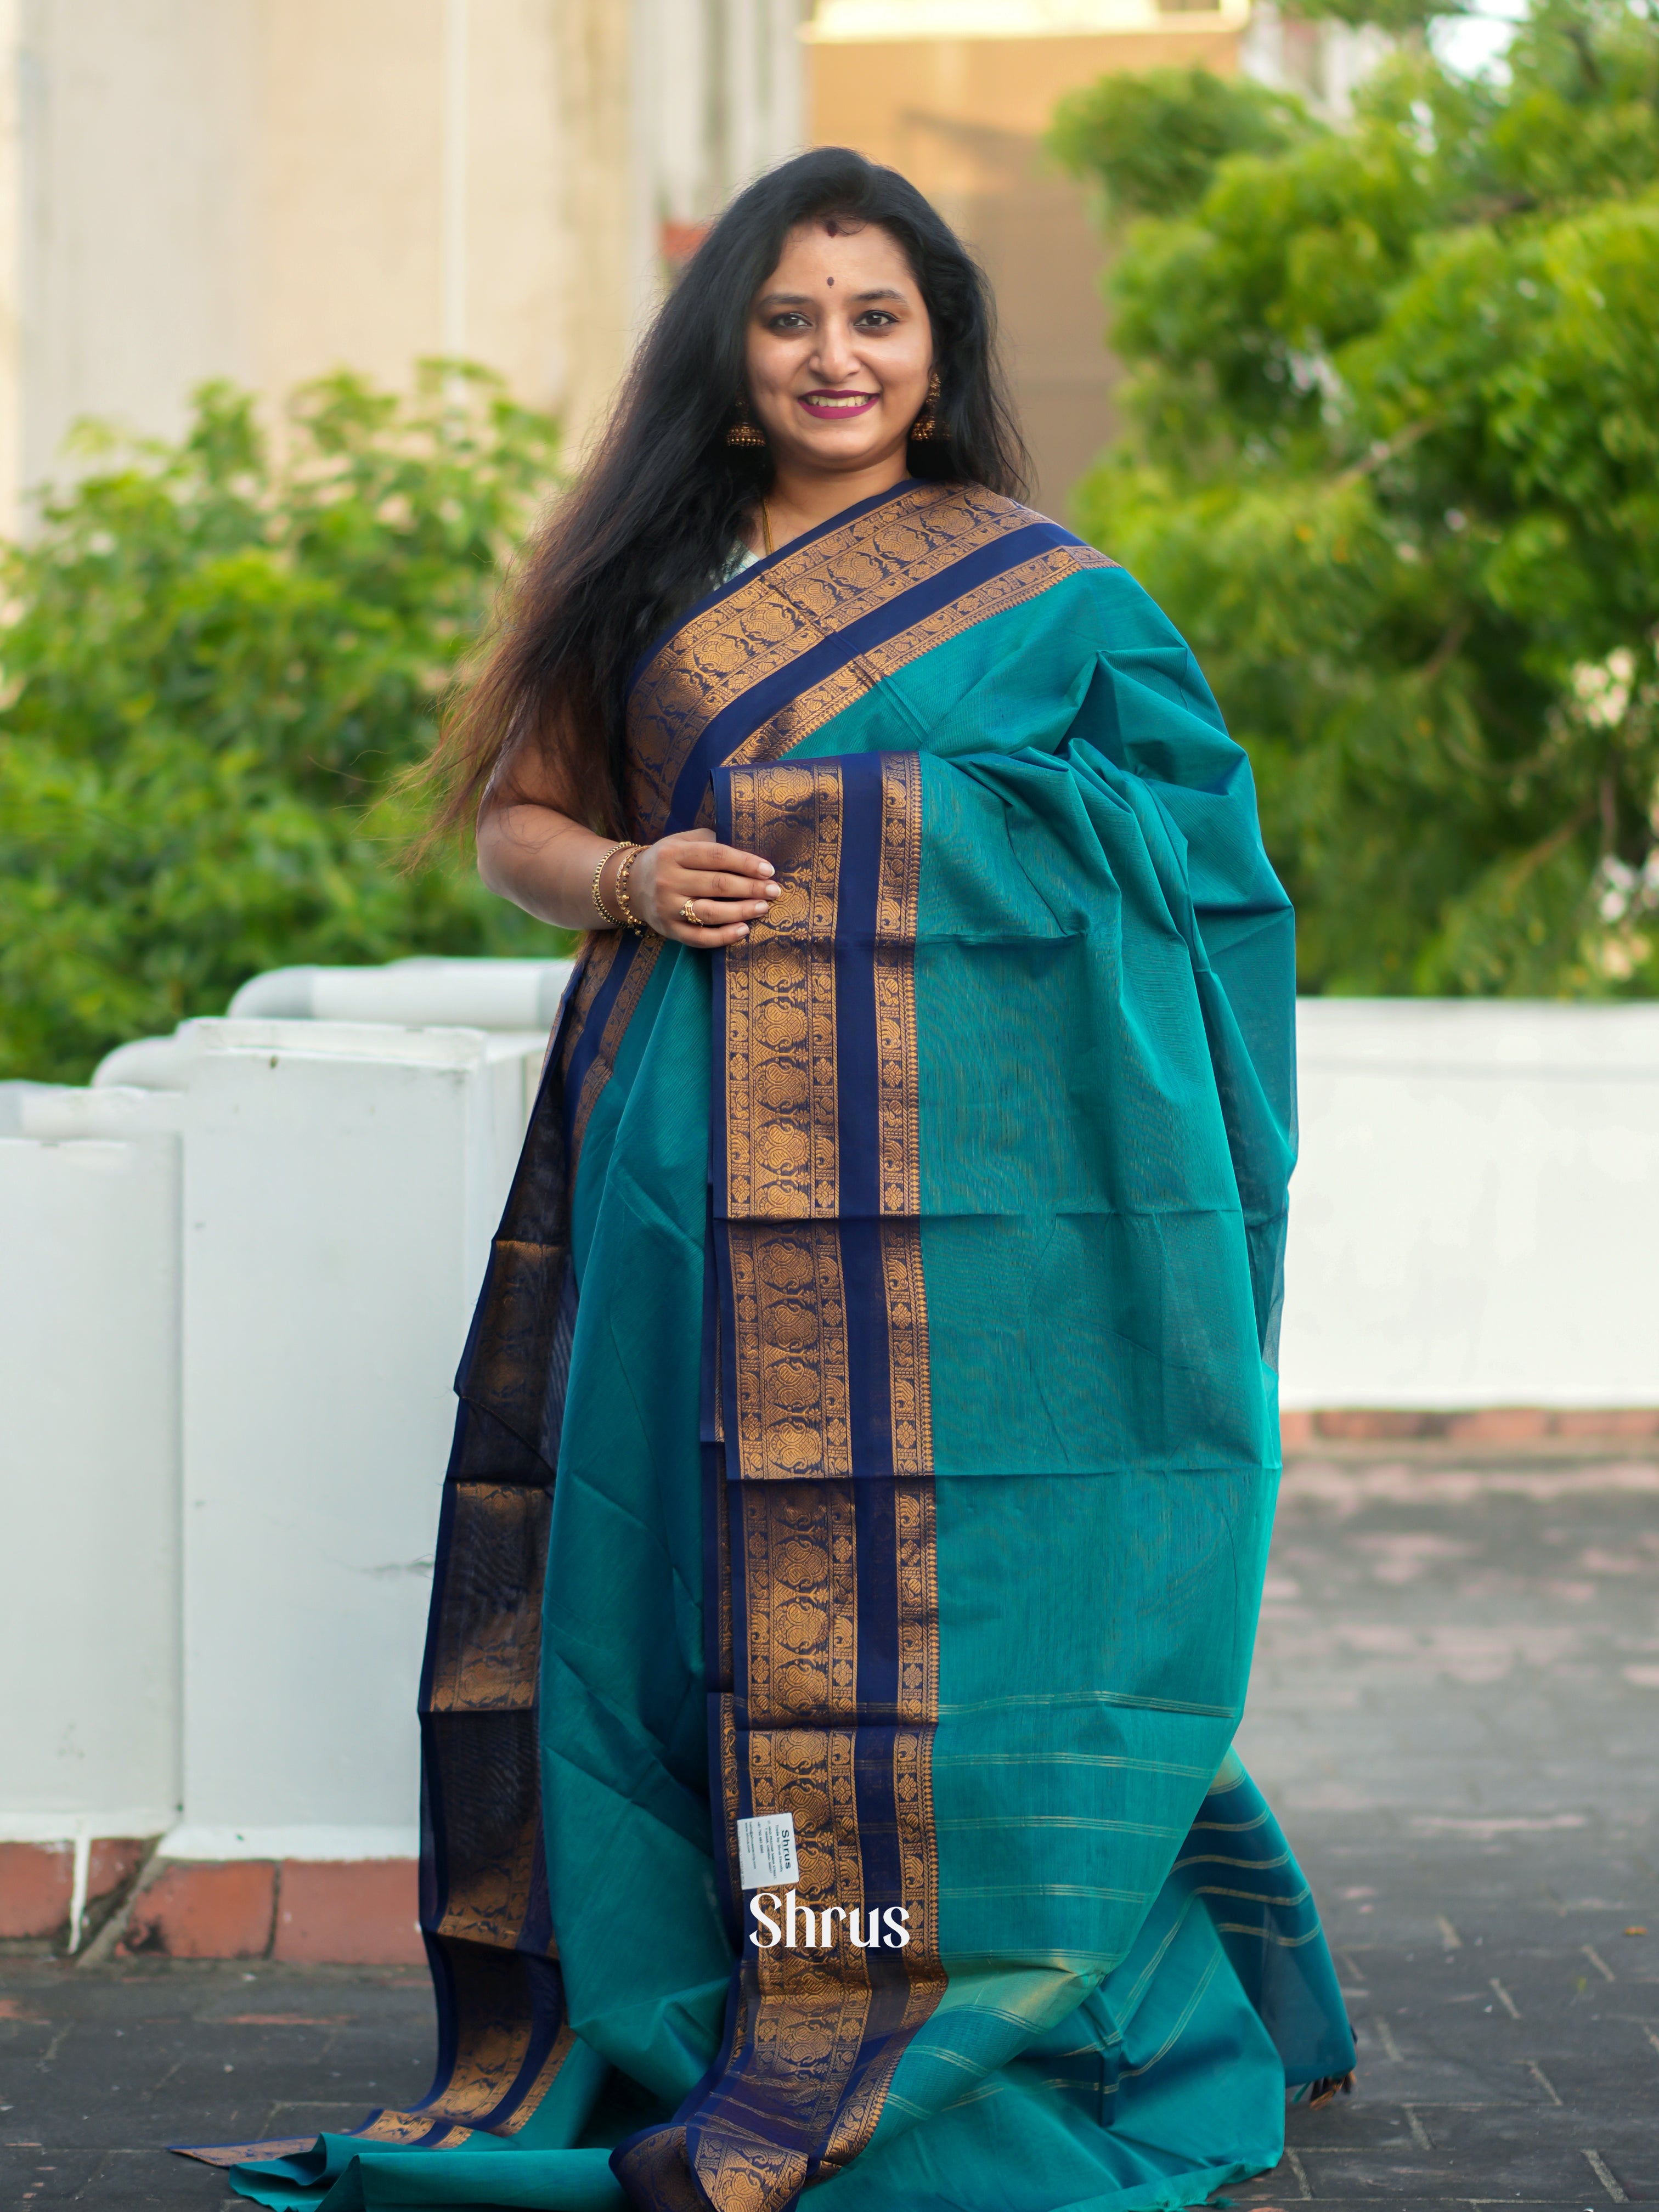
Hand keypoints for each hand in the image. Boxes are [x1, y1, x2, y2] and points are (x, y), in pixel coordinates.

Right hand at [623, 827, 780, 945]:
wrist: (630, 886)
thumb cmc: (667, 860)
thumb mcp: (682, 841)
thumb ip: (710, 841)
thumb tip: (748, 849)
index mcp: (674, 853)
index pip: (717, 856)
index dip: (746, 863)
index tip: (769, 870)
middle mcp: (668, 880)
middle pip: (718, 884)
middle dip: (751, 888)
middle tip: (774, 890)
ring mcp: (667, 907)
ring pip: (711, 912)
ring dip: (742, 911)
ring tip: (763, 907)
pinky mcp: (669, 930)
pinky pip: (700, 937)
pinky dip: (724, 936)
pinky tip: (744, 930)